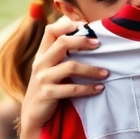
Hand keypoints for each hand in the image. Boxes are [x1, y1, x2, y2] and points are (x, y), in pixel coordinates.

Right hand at [19, 17, 107, 138]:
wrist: (33, 114)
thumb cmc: (48, 88)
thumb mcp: (49, 68)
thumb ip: (60, 54)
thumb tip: (83, 35)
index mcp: (41, 54)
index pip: (51, 31)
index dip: (68, 25)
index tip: (87, 26)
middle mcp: (40, 63)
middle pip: (62, 43)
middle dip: (82, 41)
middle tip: (99, 44)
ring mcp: (43, 78)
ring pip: (70, 66)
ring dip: (91, 69)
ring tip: (106, 72)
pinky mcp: (48, 94)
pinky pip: (72, 89)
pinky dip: (88, 88)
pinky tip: (99, 88)